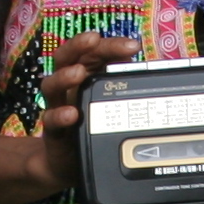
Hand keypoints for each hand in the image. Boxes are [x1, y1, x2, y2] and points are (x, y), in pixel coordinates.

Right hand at [32, 33, 140, 195]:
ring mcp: (58, 107)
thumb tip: (152, 70)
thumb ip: (125, 87)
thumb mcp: (112, 104)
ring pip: (51, 85)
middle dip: (79, 46)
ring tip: (77, 73)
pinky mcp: (53, 131)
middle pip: (66, 58)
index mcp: (84, 76)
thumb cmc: (93, 127)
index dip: (110, 45)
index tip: (131, 45)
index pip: (93, 52)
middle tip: (93, 39)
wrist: (68, 163)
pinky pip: (51, 121)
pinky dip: (60, 116)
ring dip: (64, 76)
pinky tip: (72, 114)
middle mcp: (68, 87)